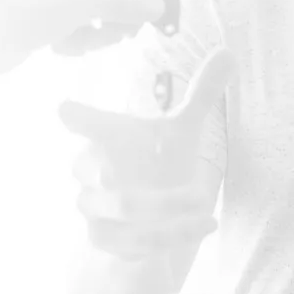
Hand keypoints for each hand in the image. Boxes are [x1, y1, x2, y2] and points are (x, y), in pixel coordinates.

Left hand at [0, 0, 170, 81]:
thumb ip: (118, 5)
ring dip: (95, 32)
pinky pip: (79, 26)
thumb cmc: (13, 15)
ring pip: (97, 11)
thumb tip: (159, 4)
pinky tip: (58, 49)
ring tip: (77, 45)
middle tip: (119, 38)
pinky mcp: (45, 16)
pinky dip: (76, 40)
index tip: (158, 15)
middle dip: (115, 15)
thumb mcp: (72, 8)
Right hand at [60, 49, 235, 259]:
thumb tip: (228, 52)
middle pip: (101, 170)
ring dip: (169, 211)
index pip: (83, 122)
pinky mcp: (101, 240)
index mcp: (104, 138)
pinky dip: (165, 238)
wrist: (138, 223)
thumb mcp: (180, 132)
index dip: (76, 117)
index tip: (65, 110)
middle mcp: (90, 172)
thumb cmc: (153, 165)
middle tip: (196, 190)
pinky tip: (197, 231)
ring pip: (122, 208)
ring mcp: (92, 207)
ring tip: (208, 212)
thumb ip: (200, 94)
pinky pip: (127, 242)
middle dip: (142, 171)